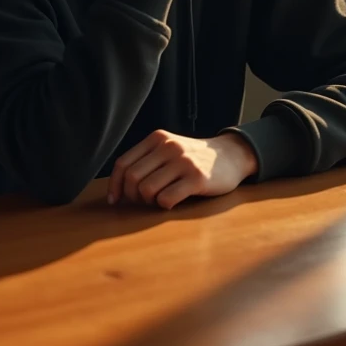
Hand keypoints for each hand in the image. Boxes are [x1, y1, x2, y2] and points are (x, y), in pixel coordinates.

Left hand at [107, 130, 258, 209]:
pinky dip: (164, 206)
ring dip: (149, 202)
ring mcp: (183, 162)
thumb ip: (147, 160)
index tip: (114, 200)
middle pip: (132, 178)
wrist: (231, 155)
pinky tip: (173, 202)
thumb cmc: (193, 158)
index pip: (123, 163)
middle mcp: (168, 147)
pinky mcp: (196, 178)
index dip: (114, 185)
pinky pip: (166, 199)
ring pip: (147, 190)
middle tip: (143, 202)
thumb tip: (118, 186)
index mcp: (157, 138)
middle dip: (132, 196)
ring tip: (160, 200)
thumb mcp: (169, 149)